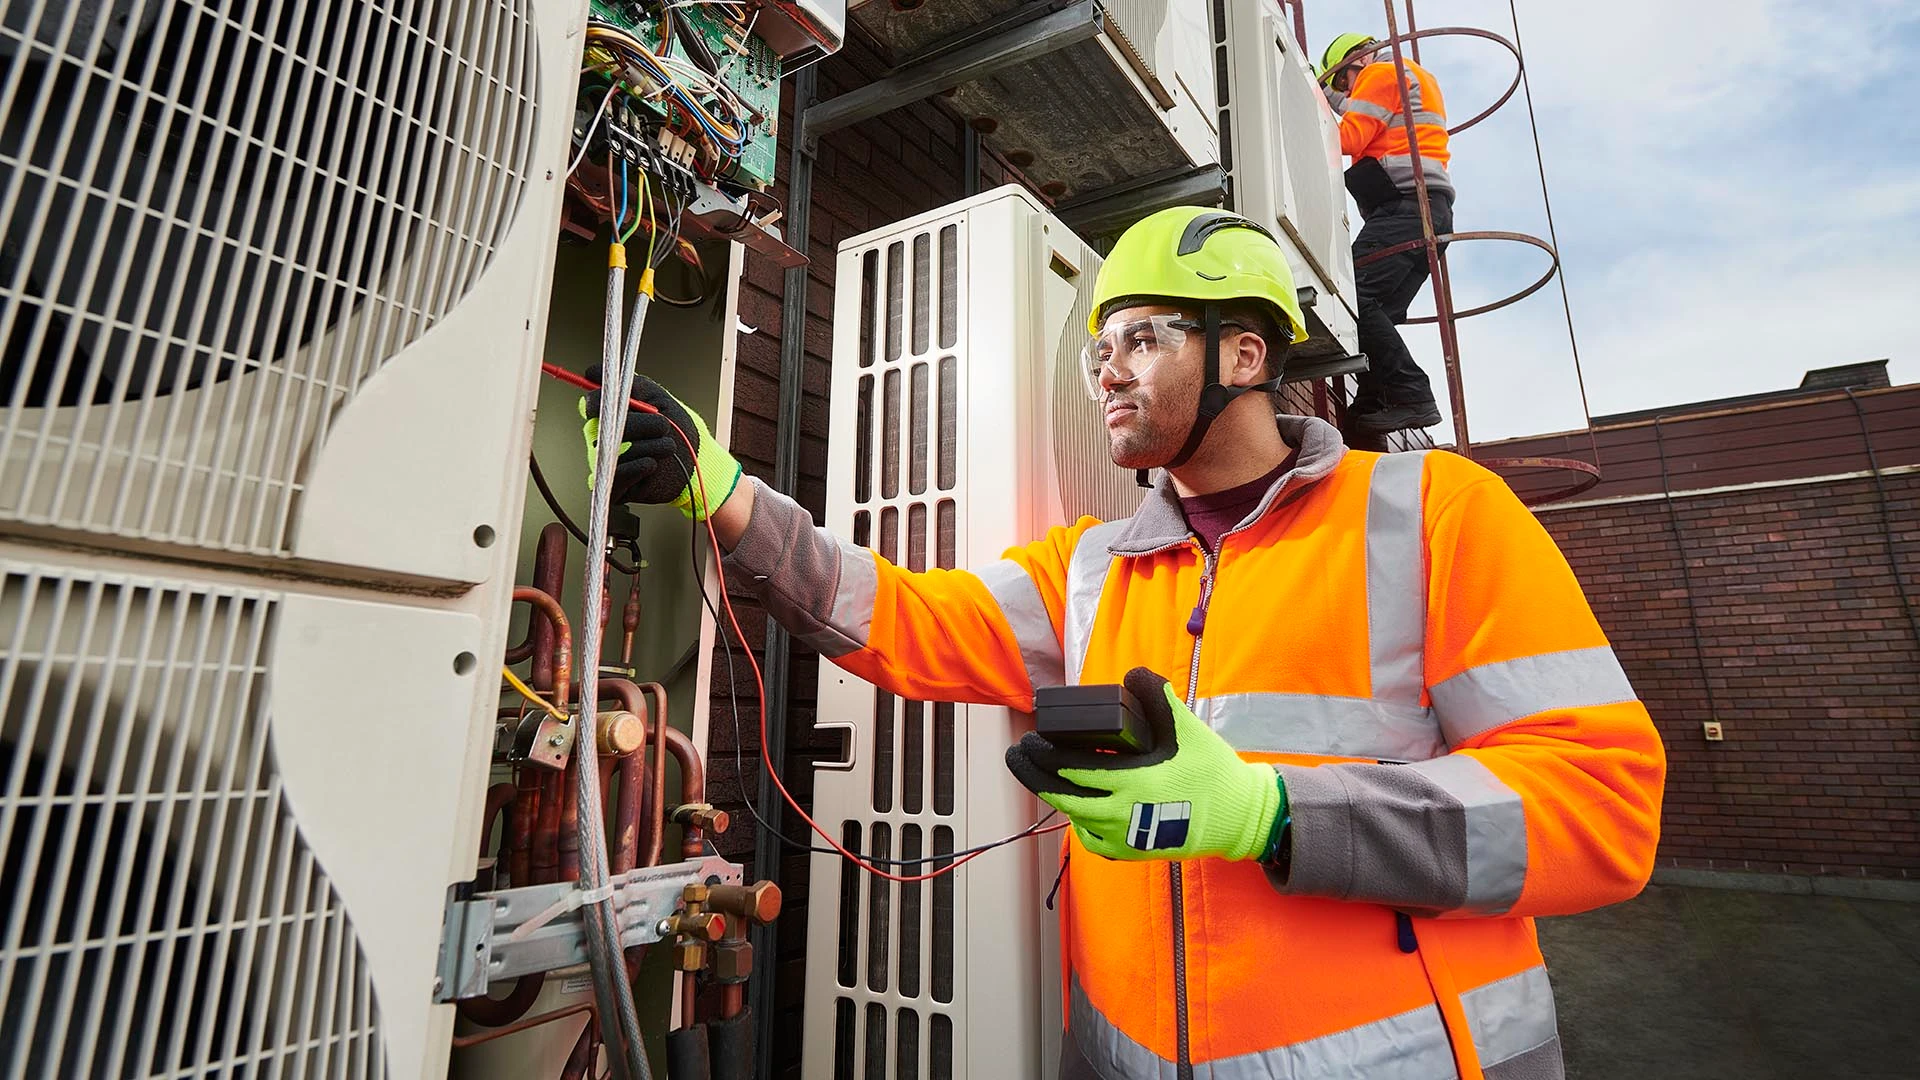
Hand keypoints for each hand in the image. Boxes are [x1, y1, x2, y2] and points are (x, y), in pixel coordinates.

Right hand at [581, 367, 740, 518]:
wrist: (697, 461)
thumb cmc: (678, 430)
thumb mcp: (658, 398)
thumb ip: (631, 384)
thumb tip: (595, 372)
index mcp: (610, 416)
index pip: (591, 404)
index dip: (602, 401)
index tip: (623, 401)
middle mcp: (603, 438)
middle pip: (605, 427)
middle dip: (640, 424)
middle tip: (663, 425)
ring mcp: (607, 463)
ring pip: (615, 450)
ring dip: (649, 446)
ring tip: (668, 446)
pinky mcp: (615, 486)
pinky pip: (616, 475)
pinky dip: (638, 466)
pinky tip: (653, 464)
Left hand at [1005, 668, 1286, 861]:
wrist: (1239, 818)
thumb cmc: (1214, 773)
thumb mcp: (1188, 729)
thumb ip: (1159, 697)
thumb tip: (1133, 673)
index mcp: (1133, 782)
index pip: (1074, 768)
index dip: (1046, 754)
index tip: (1030, 739)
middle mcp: (1122, 814)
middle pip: (1063, 795)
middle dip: (1034, 773)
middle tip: (1017, 755)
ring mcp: (1125, 837)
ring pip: (1074, 818)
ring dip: (1052, 796)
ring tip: (1037, 776)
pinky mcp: (1131, 852)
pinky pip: (1092, 840)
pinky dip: (1078, 822)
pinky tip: (1075, 808)